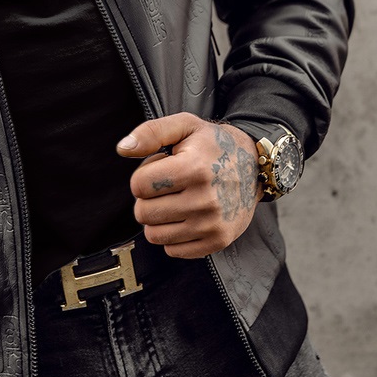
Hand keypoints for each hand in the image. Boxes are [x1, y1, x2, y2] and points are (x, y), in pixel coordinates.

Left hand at [117, 113, 262, 256]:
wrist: (254, 166)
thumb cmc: (213, 145)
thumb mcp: (184, 126)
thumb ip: (150, 132)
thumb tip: (122, 148)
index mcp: (194, 169)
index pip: (139, 186)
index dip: (143, 175)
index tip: (161, 169)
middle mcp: (205, 200)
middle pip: (143, 213)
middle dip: (148, 198)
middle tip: (168, 186)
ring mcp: (212, 224)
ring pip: (154, 235)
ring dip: (158, 218)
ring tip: (177, 200)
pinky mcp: (218, 241)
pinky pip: (173, 251)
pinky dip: (173, 235)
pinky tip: (186, 216)